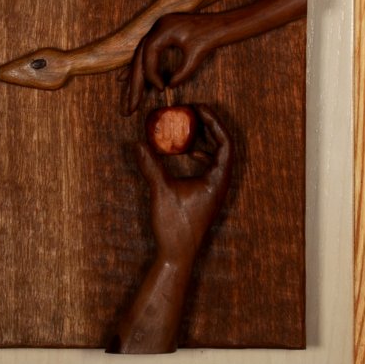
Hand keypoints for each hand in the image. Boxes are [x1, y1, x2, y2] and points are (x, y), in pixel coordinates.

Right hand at [124, 13, 215, 114]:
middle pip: (138, 59)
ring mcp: (156, 30)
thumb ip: (183, 73)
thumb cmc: (210, 38)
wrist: (220, 24)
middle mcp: (156, 28)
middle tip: (129, 109)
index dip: (151, 74)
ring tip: (128, 102)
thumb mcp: (196, 57)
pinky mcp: (160, 34)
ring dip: (132, 80)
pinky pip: (144, 53)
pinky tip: (123, 79)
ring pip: (139, 58)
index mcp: (163, 29)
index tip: (161, 89)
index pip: (147, 55)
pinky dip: (137, 67)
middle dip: (134, 85)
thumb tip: (169, 86)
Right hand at [134, 104, 232, 264]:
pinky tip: (186, 154)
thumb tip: (138, 143)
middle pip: (224, 146)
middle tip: (193, 113)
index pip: (226, 142)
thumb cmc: (175, 225)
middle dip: (209, 127)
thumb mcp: (161, 191)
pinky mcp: (208, 195)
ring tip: (190, 129)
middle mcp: (221, 183)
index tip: (199, 109)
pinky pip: (211, 167)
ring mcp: (216, 189)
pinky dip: (201, 155)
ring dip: (205, 140)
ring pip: (218, 157)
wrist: (178, 255)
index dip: (214, 122)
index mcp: (218, 179)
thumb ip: (151, 165)